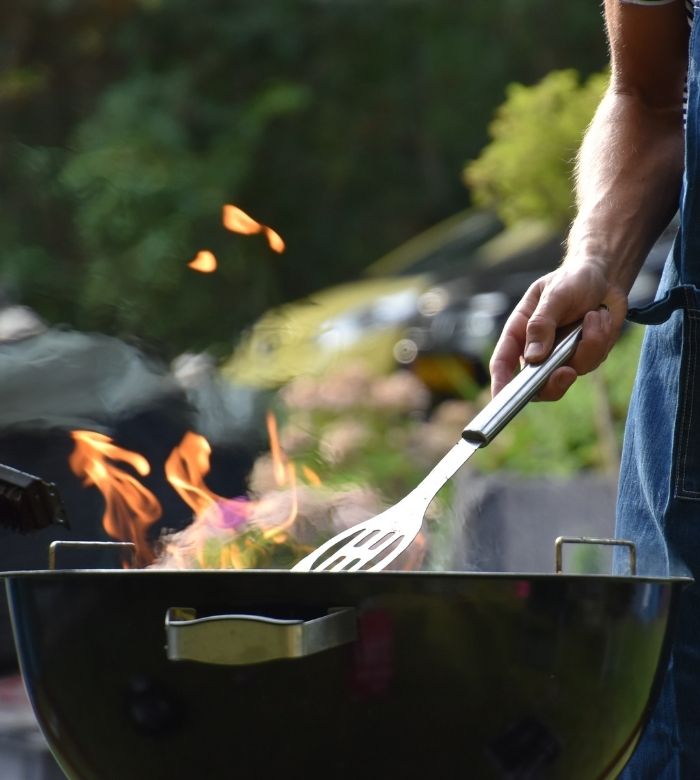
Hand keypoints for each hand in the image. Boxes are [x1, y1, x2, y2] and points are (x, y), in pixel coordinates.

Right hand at [489, 262, 627, 399]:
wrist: (605, 277)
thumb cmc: (572, 280)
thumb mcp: (554, 295)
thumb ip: (542, 324)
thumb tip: (533, 357)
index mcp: (519, 333)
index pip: (503, 363)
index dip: (500, 384)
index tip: (501, 399)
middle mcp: (537, 350)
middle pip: (535, 384)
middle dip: (552, 383)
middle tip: (566, 372)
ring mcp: (561, 356)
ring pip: (570, 373)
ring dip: (588, 345)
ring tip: (594, 315)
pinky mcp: (584, 357)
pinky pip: (592, 361)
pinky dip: (601, 339)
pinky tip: (600, 318)